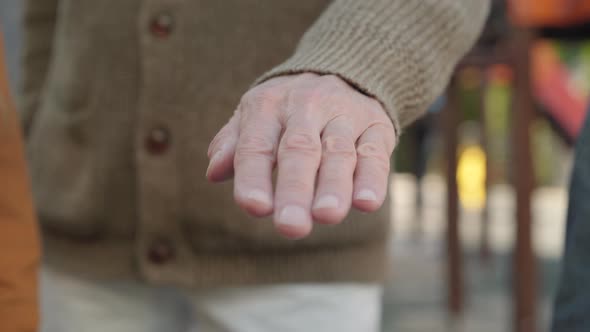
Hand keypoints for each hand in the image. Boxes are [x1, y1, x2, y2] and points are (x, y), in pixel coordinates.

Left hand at [207, 73, 395, 238]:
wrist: (344, 70)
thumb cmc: (289, 108)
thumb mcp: (256, 115)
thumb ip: (235, 143)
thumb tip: (214, 172)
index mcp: (269, 106)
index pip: (257, 145)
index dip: (255, 176)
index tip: (254, 207)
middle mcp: (307, 106)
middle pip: (299, 150)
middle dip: (294, 189)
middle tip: (291, 225)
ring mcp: (345, 115)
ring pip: (339, 152)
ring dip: (333, 185)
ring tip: (327, 215)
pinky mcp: (377, 126)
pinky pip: (374, 152)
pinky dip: (372, 178)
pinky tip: (366, 202)